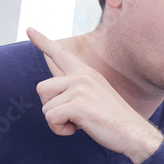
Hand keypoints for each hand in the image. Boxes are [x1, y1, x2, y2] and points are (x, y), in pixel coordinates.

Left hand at [28, 27, 163, 163]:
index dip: (42, 41)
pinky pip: (51, 118)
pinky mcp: (78, 105)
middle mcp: (82, 77)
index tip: (29, 29)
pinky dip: (60, 129)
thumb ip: (76, 90)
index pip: (60, 54)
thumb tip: (54, 96)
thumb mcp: (96, 97)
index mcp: (86, 73)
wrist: (134, 134)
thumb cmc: (114, 121)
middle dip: (51, 107)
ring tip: (79, 123)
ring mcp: (80, 89)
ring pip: (46, 106)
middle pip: (42, 88)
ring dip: (57, 121)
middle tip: (73, 116)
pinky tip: (78, 129)